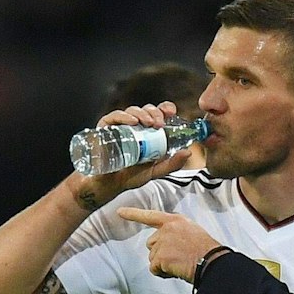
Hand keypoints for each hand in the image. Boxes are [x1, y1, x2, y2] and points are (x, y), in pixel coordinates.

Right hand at [69, 101, 195, 209]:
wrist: (107, 185)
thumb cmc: (129, 177)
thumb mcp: (154, 172)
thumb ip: (171, 164)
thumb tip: (188, 152)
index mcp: (147, 132)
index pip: (157, 114)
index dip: (164, 109)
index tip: (170, 112)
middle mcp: (134, 126)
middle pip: (146, 110)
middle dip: (154, 112)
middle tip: (159, 123)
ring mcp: (119, 126)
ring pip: (132, 111)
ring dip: (142, 114)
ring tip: (148, 123)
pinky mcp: (105, 127)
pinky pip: (114, 117)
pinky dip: (123, 116)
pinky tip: (131, 122)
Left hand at [114, 208, 221, 281]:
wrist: (212, 261)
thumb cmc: (207, 250)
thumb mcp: (192, 232)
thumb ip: (176, 233)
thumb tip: (167, 246)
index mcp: (174, 220)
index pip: (150, 216)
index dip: (133, 214)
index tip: (119, 212)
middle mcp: (166, 229)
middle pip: (151, 244)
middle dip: (161, 253)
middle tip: (179, 258)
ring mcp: (162, 242)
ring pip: (152, 257)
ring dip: (162, 264)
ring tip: (180, 264)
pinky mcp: (160, 256)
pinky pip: (154, 268)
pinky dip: (162, 273)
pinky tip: (176, 270)